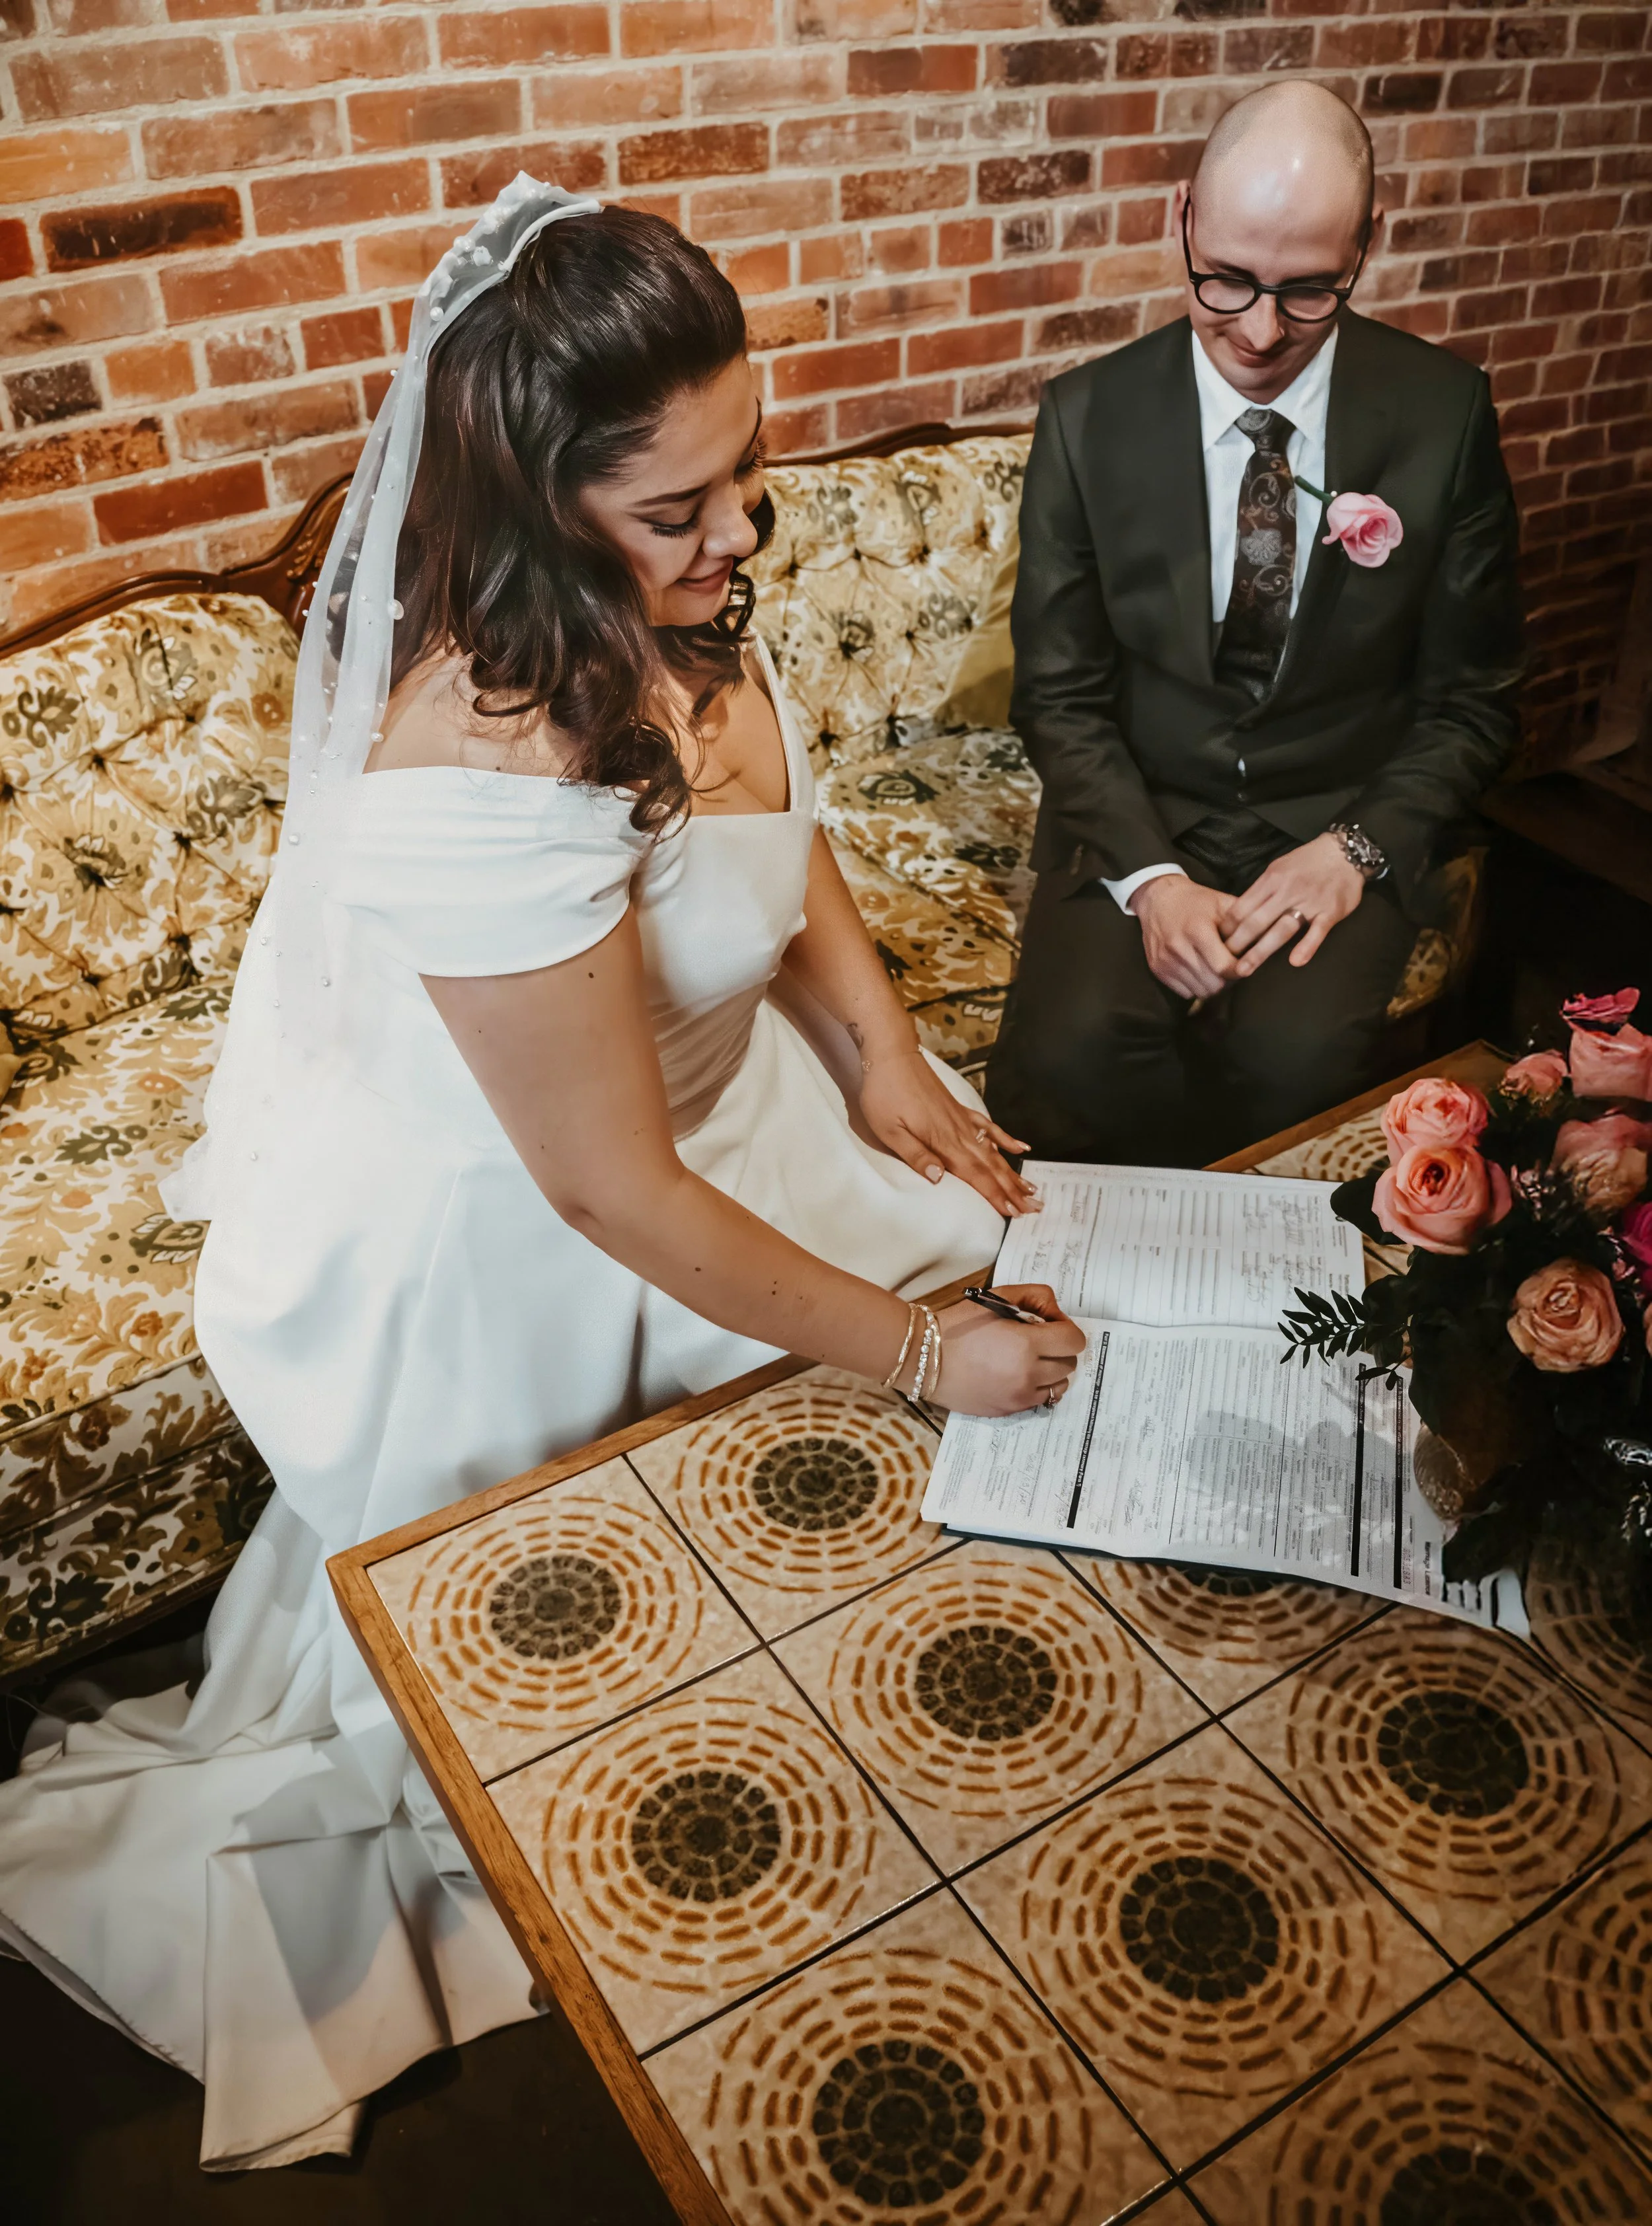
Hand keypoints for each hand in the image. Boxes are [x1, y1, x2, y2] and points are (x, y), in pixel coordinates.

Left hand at [859, 1045, 1038, 1216]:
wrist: (892, 1055)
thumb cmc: (884, 1094)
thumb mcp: (889, 1130)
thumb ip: (916, 1155)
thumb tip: (940, 1178)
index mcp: (943, 1141)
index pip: (975, 1175)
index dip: (995, 1195)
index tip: (1014, 1212)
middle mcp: (959, 1133)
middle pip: (991, 1167)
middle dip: (1012, 1190)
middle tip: (1034, 1208)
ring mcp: (963, 1120)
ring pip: (994, 1151)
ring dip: (1012, 1171)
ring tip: (1032, 1189)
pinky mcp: (960, 1110)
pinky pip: (989, 1127)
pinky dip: (1006, 1139)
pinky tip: (1020, 1148)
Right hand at [931, 1284, 1085, 1416]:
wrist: (923, 1358)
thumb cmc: (958, 1325)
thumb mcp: (996, 1297)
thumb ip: (1035, 1296)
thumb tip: (1055, 1313)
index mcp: (1026, 1344)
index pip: (1074, 1340)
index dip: (1065, 1327)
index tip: (1047, 1324)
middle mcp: (1028, 1375)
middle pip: (1069, 1363)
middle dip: (1058, 1348)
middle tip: (1035, 1340)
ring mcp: (1019, 1397)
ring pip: (1059, 1385)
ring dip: (1051, 1370)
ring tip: (1027, 1360)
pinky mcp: (1008, 1411)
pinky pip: (1040, 1400)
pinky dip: (1037, 1387)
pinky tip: (1016, 1375)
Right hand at [1131, 875, 1238, 999]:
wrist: (1158, 899)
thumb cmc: (1196, 902)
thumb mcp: (1222, 903)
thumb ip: (1245, 922)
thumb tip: (1269, 939)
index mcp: (1197, 930)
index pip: (1224, 967)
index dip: (1239, 970)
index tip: (1244, 964)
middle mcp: (1178, 948)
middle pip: (1214, 984)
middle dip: (1227, 980)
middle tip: (1231, 968)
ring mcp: (1165, 961)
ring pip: (1200, 991)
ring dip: (1213, 985)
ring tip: (1216, 970)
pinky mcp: (1157, 969)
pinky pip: (1185, 992)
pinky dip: (1196, 986)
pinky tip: (1199, 971)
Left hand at [1222, 832, 1364, 975]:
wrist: (1345, 852)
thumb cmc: (1308, 862)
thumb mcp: (1278, 868)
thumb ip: (1261, 890)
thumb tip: (1239, 913)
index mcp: (1271, 879)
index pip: (1242, 907)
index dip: (1227, 928)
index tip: (1217, 943)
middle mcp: (1287, 890)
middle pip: (1255, 921)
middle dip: (1236, 944)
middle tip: (1222, 964)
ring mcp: (1309, 901)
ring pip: (1280, 929)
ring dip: (1260, 951)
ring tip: (1245, 970)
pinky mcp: (1331, 911)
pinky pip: (1317, 931)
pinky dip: (1307, 946)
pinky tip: (1295, 962)